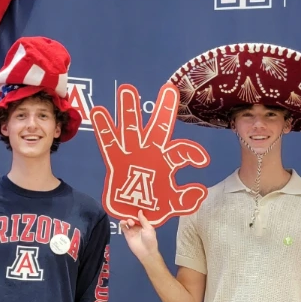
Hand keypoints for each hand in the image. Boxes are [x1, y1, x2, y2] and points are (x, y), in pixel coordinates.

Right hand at [91, 83, 209, 228]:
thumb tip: (201, 191)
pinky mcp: (116, 158)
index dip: (193, 154)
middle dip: (164, 108)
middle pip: (159, 126)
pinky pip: (108, 141)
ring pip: (131, 127)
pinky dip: (103, 127)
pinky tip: (98, 111)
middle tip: (168, 89)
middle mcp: (150, 151)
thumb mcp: (172, 203)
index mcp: (166, 160)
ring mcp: (133, 152)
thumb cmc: (153, 203)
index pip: (182, 151)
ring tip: (126, 90)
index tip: (202, 162)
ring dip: (128, 109)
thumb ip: (186, 199)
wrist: (132, 212)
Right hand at [118, 210, 158, 262]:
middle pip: (133, 218)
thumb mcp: (148, 228)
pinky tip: (123, 222)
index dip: (137, 212)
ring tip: (130, 222)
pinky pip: (123, 228)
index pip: (140, 216)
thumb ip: (143, 220)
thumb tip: (140, 211)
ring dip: (128, 220)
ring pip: (128, 222)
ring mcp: (132, 230)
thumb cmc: (150, 239)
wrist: (146, 252)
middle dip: (132, 216)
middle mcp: (138, 226)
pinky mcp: (127, 235)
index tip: (135, 205)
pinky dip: (122, 224)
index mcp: (144, 224)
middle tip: (132, 216)